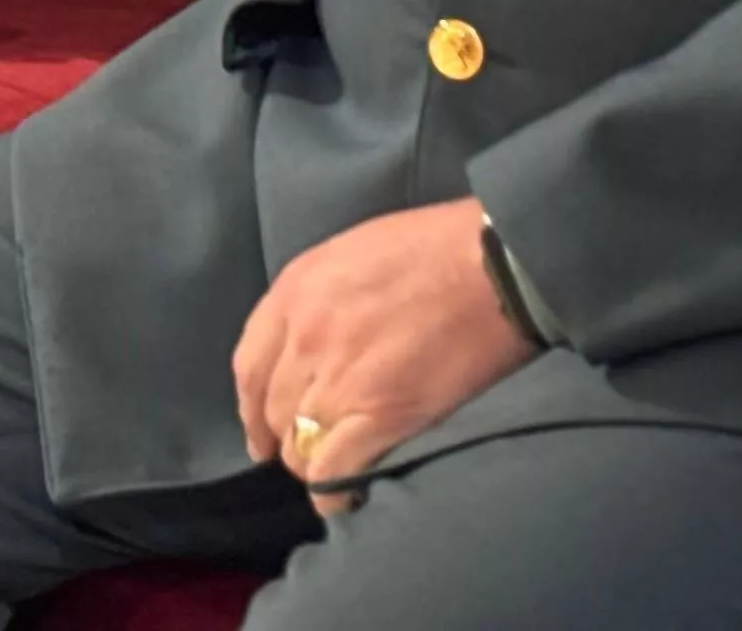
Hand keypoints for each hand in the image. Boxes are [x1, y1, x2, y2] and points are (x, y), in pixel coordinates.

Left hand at [230, 203, 542, 504]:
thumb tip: (309, 345)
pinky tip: (351, 494)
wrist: (493, 264)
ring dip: (315, 463)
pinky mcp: (381, 415)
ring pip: (299, 448)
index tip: (262, 434)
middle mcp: (305, 338)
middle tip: (312, 451)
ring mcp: (339, 379)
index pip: (248, 368)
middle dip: (288, 438)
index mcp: (296, 291)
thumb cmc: (436, 247)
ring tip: (339, 468)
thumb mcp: (352, 253)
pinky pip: (333, 472)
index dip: (251, 410)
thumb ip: (319, 300)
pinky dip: (335, 491)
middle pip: (274, 413)